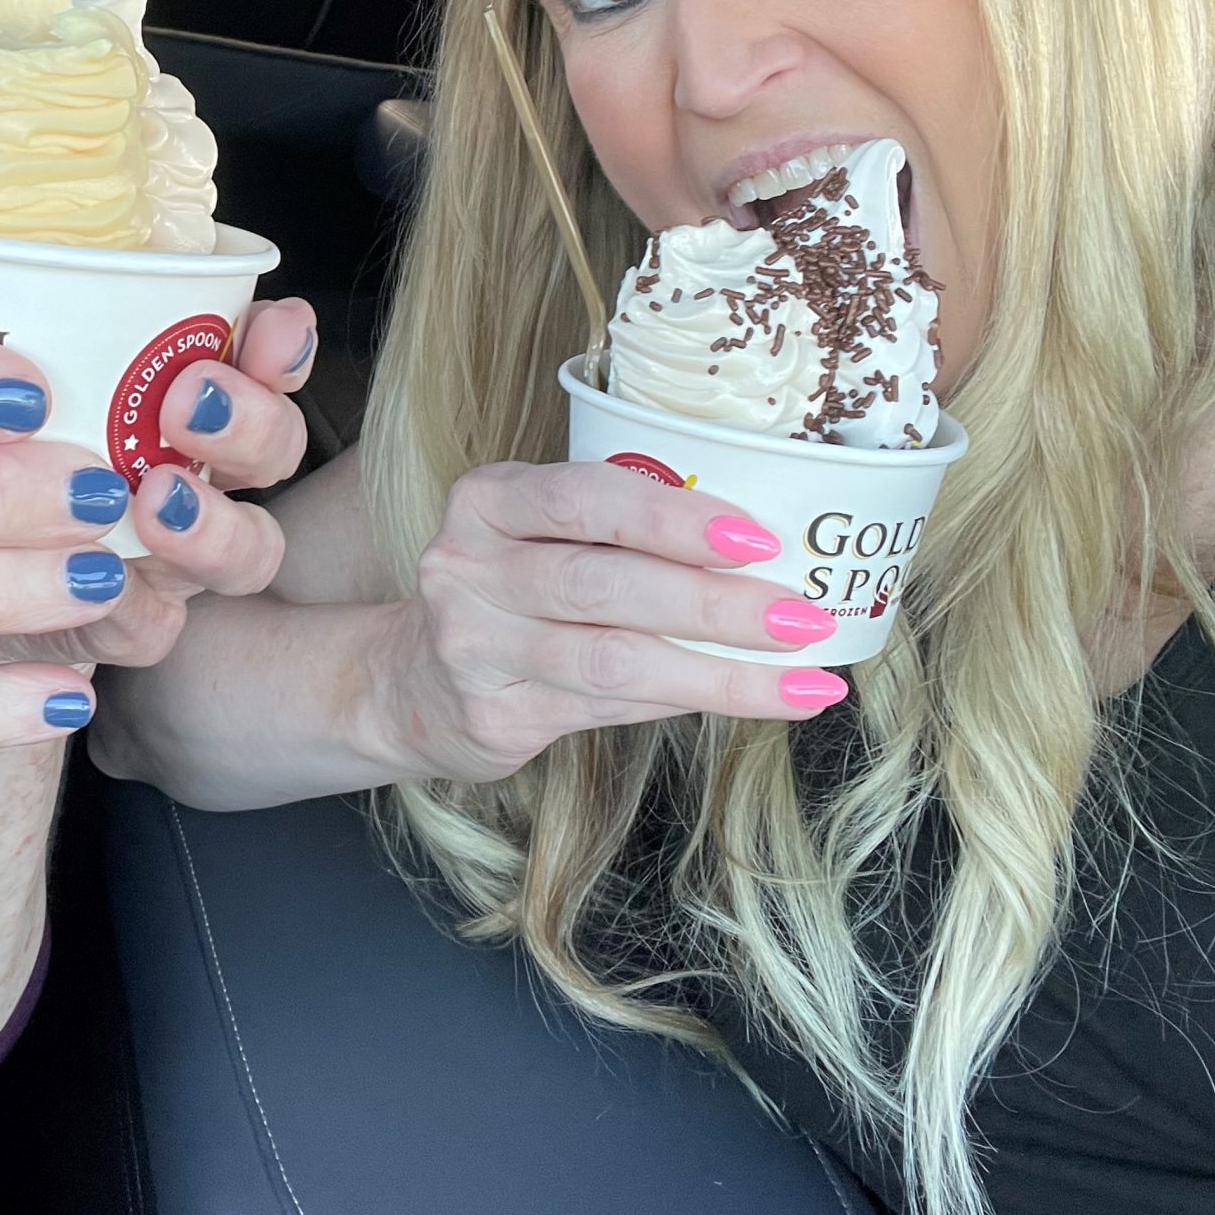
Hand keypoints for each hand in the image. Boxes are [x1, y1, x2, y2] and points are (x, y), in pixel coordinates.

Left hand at [0, 297, 320, 674]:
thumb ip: (38, 309)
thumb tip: (30, 246)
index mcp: (180, 397)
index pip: (264, 363)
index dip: (283, 349)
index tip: (271, 328)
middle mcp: (195, 472)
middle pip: (274, 453)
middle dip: (251, 423)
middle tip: (191, 402)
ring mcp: (171, 555)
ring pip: (246, 551)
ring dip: (215, 524)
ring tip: (156, 498)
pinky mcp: (118, 623)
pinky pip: (155, 628)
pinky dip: (137, 608)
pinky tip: (102, 584)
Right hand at [384, 460, 850, 783]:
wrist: (411, 683)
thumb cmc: (511, 592)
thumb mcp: (538, 537)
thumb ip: (620, 535)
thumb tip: (766, 552)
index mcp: (486, 501)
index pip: (584, 498)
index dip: (673, 517)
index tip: (759, 539)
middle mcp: (467, 568)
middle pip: (602, 583)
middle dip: (714, 602)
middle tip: (801, 617)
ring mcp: (474, 648)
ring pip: (612, 659)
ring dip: (720, 672)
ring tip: (803, 680)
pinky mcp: (495, 716)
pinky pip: (610, 707)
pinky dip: (685, 700)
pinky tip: (745, 700)